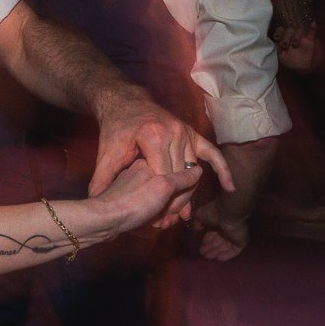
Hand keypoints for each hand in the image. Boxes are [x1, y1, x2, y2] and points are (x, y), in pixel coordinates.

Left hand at [87, 87, 231, 228]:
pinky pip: (212, 153)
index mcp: (153, 137)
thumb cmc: (115, 130)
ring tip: (182, 217)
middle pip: (180, 177)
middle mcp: (174, 132)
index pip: (164, 177)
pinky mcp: (192, 133)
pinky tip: (230, 188)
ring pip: (193, 171)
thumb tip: (94, 201)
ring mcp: (186, 132)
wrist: (125, 103)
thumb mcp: (106, 153)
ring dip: (189, 195)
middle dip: (174, 202)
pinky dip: (222, 170)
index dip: (161, 200)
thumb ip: (102, 177)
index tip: (156, 218)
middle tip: (167, 223)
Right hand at [192, 202, 251, 261]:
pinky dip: (226, 255)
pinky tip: (218, 258)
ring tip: (208, 257)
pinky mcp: (241, 242)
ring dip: (216, 252)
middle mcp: (227, 230)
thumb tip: (195, 229)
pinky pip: (234, 251)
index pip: (213, 233)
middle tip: (203, 254)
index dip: (207, 240)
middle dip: (211, 248)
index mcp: (219, 222)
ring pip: (225, 247)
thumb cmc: (214, 212)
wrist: (229, 213)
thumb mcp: (200, 215)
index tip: (201, 246)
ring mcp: (235, 236)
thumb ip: (197, 223)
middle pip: (218, 241)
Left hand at [276, 32, 320, 72]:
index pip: (280, 30)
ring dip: (297, 35)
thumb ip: (279, 50)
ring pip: (298, 30)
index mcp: (284, 38)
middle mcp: (292, 35)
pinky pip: (311, 32)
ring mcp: (301, 37)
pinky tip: (313, 24)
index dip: (278, 32)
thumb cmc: (291, 61)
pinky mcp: (310, 40)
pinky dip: (312, 28)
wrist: (304, 65)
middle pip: (289, 30)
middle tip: (285, 45)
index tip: (277, 38)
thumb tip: (276, 44)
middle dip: (286, 36)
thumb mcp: (283, 58)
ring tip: (295, 44)